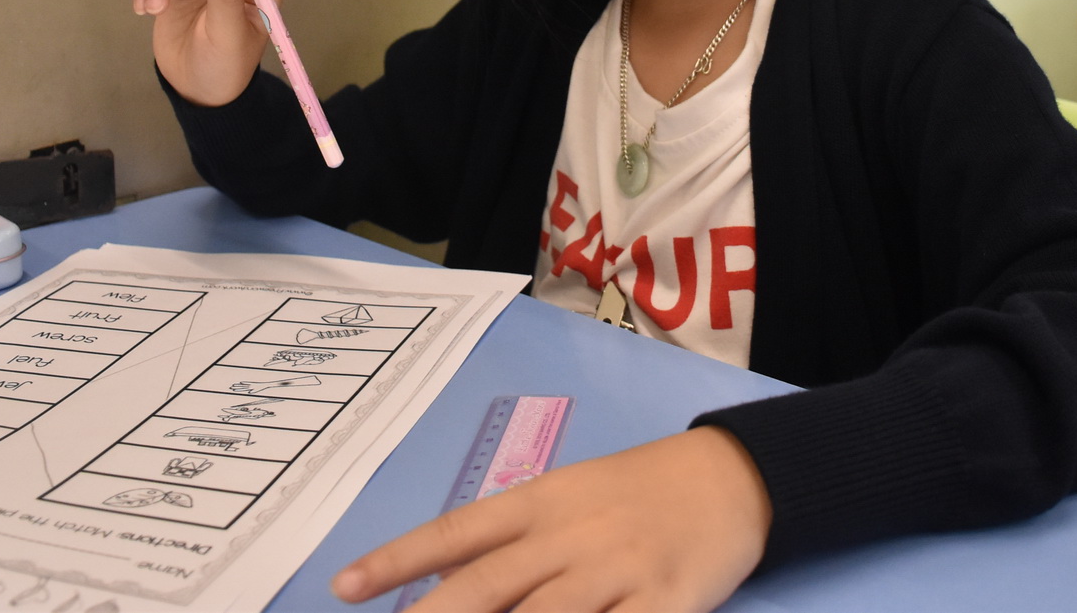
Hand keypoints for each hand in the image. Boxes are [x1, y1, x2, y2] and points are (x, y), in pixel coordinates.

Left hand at [332, 427, 771, 612]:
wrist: (731, 477)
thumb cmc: (637, 491)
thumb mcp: (567, 495)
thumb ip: (509, 536)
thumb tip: (438, 576)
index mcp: (541, 501)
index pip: (456, 532)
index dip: (399, 562)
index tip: (345, 589)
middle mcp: (570, 536)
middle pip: (488, 587)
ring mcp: (617, 573)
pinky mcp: (664, 605)